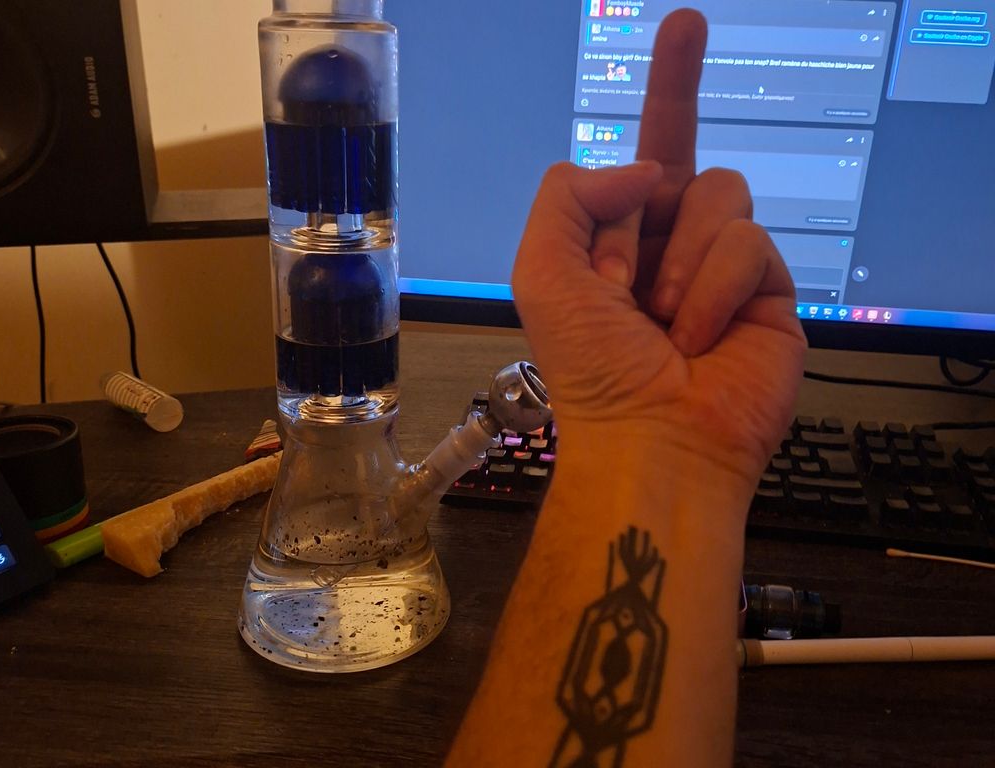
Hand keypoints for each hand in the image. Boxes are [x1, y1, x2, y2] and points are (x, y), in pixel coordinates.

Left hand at [512, 9, 805, 483]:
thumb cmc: (591, 365)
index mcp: (619, 235)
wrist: (650, 437)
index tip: (686, 26)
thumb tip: (646, 168)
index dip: (666, 87)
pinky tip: (696, 333)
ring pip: (720, 192)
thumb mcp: (543, 269)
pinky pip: (748, 241)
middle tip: (629, 271)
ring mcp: (721, 264)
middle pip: (688, 155)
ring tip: (660, 318)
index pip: (644, 150)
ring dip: (678, 258)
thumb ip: (569, 195)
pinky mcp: (766, 288)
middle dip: (671, 142)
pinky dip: (710, 288)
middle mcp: (671, 242)